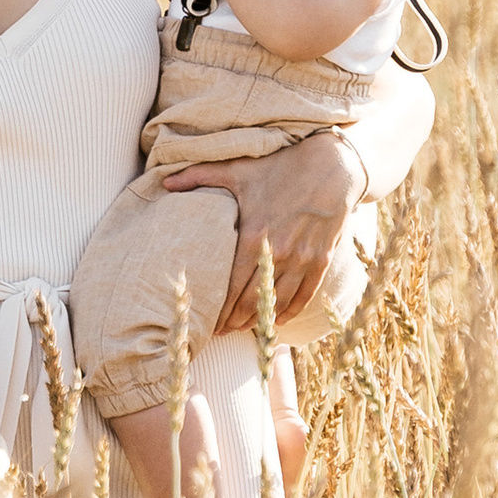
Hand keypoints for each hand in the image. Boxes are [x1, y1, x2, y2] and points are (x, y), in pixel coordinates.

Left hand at [157, 127, 366, 334]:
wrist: (332, 165)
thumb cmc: (280, 167)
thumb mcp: (237, 169)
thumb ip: (199, 176)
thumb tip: (165, 181)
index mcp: (254, 234)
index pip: (230, 284)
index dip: (218, 308)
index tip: (206, 321)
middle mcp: (278, 252)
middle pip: (251, 299)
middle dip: (233, 320)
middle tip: (219, 332)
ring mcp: (302, 258)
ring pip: (276, 301)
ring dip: (259, 320)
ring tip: (242, 330)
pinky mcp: (321, 260)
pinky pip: (304, 295)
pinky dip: (289, 312)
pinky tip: (277, 321)